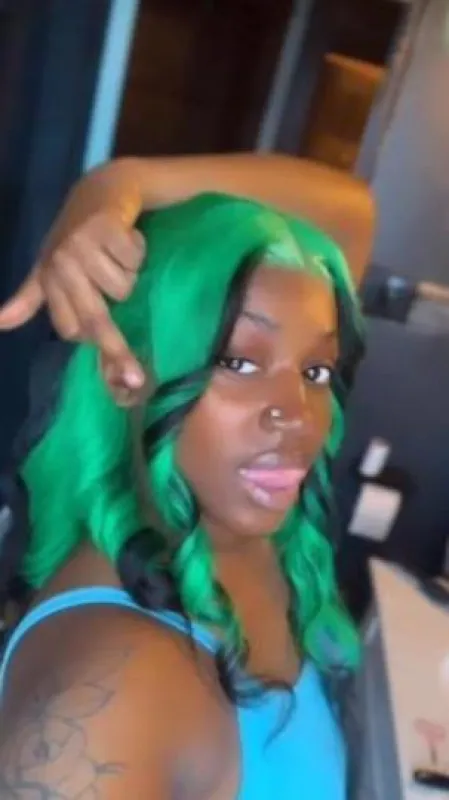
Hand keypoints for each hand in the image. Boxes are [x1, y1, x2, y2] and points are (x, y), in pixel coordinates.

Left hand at [0, 197, 145, 388]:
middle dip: (116, 351)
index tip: (116, 364)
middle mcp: (62, 263)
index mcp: (49, 278)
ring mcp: (83, 244)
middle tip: (136, 379)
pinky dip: (139, 253)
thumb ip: (29, 299)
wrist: (101, 189)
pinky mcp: (107, 227)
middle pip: (95, 318)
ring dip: (132, 276)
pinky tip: (130, 241)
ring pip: (122, 289)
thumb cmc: (74, 234)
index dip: (93, 342)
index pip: (71, 328)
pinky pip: (134, 262)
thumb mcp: (48, 267)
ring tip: (122, 259)